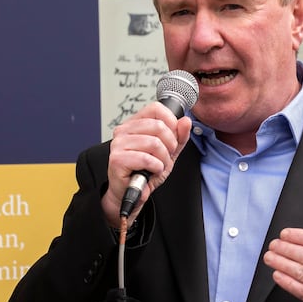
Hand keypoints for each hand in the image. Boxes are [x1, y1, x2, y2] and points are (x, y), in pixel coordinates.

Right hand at [101, 102, 191, 225]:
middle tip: (166, 156)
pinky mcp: (117, 159)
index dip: (171, 122)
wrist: (133, 193)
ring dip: (163, 159)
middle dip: (170, 145)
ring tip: (158, 165)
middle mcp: (124, 130)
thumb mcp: (169, 152)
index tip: (173, 138)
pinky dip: (156, 167)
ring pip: (154, 143)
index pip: (156, 108)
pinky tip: (152, 171)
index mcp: (134, 124)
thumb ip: (179, 136)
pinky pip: (146, 159)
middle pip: (158, 126)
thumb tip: (186, 121)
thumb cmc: (147, 171)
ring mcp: (118, 144)